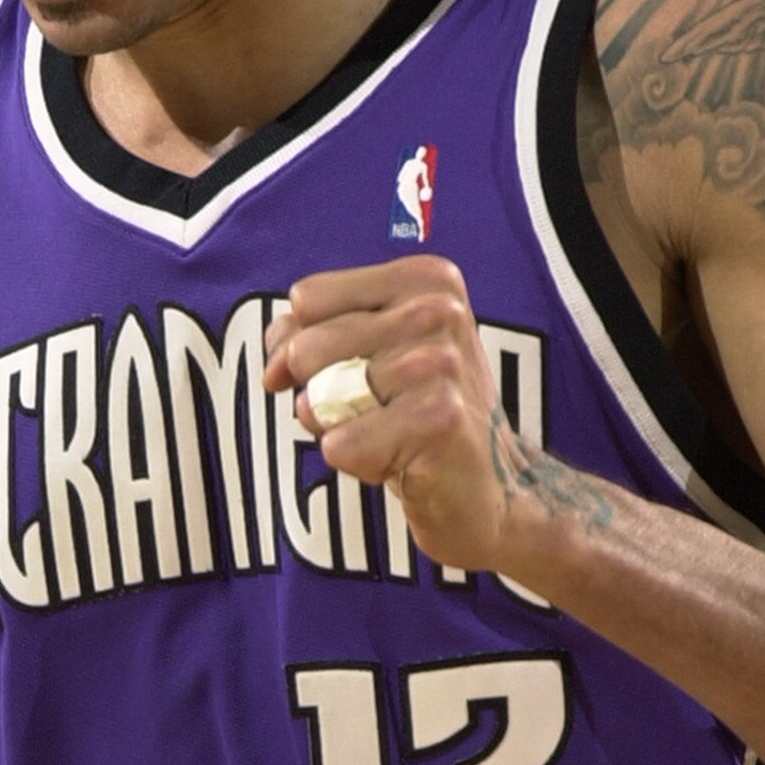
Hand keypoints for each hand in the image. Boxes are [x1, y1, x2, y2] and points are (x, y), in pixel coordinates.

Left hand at [266, 256, 583, 578]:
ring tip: (389, 433)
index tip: (330, 373)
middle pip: (307, 348)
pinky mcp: (438, 419)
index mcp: (425, 278)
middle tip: (369, 412)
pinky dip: (357, 463)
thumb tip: (275, 363)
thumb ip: (314, 335)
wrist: (488, 486)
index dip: (299, 344)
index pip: (307, 298)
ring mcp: (440, 363)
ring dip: (341, 430)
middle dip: (318, 392)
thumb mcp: (373, 354)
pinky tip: (400, 460)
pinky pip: (340, 444)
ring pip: (321, 397)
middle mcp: (437, 310)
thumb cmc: (421, 415)